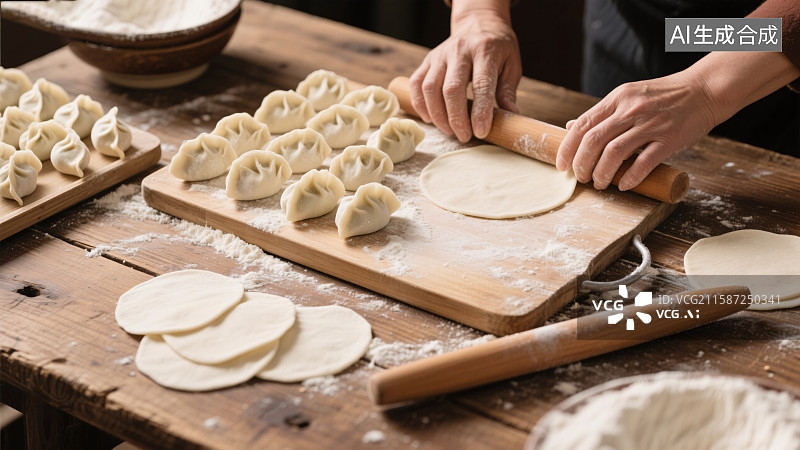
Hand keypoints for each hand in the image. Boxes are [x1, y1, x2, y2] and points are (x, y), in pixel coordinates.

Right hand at [409, 6, 521, 141]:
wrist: (479, 24)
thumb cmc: (498, 48)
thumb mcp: (511, 65)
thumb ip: (508, 91)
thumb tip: (510, 116)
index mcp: (485, 51)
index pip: (481, 85)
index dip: (480, 111)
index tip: (480, 132)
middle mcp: (460, 50)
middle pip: (451, 89)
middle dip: (456, 118)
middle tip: (464, 136)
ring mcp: (440, 54)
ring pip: (431, 88)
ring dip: (438, 115)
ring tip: (449, 130)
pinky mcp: (428, 60)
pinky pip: (417, 83)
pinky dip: (420, 104)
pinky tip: (430, 118)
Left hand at [556, 71, 719, 190]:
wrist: (705, 90)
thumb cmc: (664, 97)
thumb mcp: (628, 96)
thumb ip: (602, 114)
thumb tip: (571, 127)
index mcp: (618, 99)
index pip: (582, 125)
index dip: (567, 148)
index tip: (562, 165)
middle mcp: (631, 110)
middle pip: (593, 141)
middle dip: (581, 164)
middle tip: (580, 178)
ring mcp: (650, 124)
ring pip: (614, 153)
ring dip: (602, 174)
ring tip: (599, 183)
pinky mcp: (669, 139)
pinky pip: (644, 162)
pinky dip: (630, 177)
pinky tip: (623, 185)